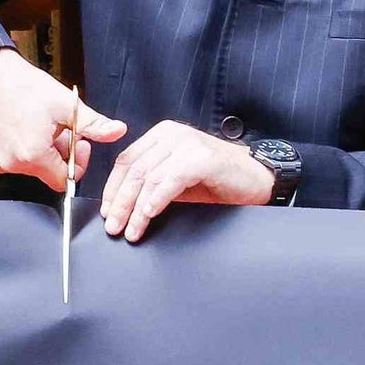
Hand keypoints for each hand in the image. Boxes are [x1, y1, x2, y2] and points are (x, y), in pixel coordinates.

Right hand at [0, 47, 124, 190]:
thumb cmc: (21, 86)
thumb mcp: (65, 104)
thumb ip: (94, 125)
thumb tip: (116, 131)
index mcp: (32, 154)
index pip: (63, 180)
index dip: (75, 163)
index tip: (76, 143)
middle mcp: (11, 164)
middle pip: (47, 173)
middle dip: (58, 153)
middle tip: (56, 128)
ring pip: (30, 167)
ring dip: (39, 151)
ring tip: (37, 125)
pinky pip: (11, 162)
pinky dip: (20, 149)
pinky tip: (19, 128)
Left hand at [96, 120, 275, 240]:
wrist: (256, 179)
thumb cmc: (217, 181)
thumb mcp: (176, 180)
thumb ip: (151, 183)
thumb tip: (122, 206)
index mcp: (162, 135)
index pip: (127, 160)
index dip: (113, 188)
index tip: (108, 212)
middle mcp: (173, 134)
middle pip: (135, 169)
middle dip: (121, 202)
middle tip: (114, 227)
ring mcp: (188, 143)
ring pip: (150, 177)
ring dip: (136, 208)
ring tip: (131, 230)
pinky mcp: (202, 158)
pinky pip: (171, 180)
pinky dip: (157, 199)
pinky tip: (149, 215)